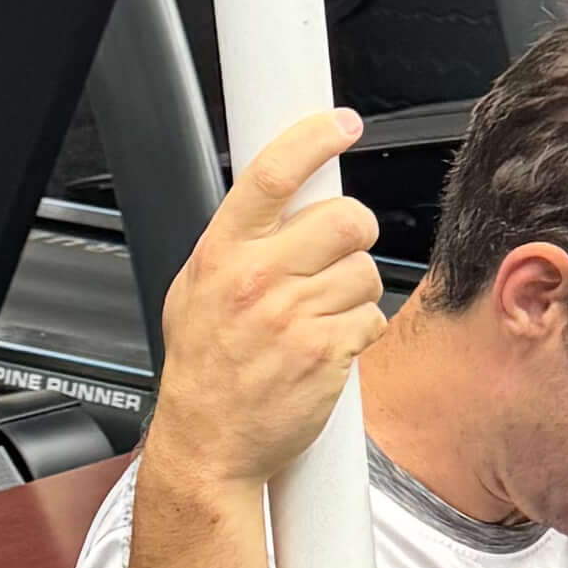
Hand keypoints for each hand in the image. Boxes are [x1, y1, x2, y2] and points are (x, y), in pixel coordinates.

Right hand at [146, 108, 381, 493]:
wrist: (209, 444)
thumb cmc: (204, 369)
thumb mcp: (197, 289)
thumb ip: (238, 242)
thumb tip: (280, 195)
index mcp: (222, 253)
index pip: (272, 174)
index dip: (313, 138)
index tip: (341, 123)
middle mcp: (257, 278)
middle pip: (344, 217)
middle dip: (355, 231)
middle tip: (340, 251)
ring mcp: (293, 317)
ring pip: (363, 272)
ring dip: (355, 291)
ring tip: (322, 315)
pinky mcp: (325, 354)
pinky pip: (370, 320)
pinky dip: (360, 332)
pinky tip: (330, 346)